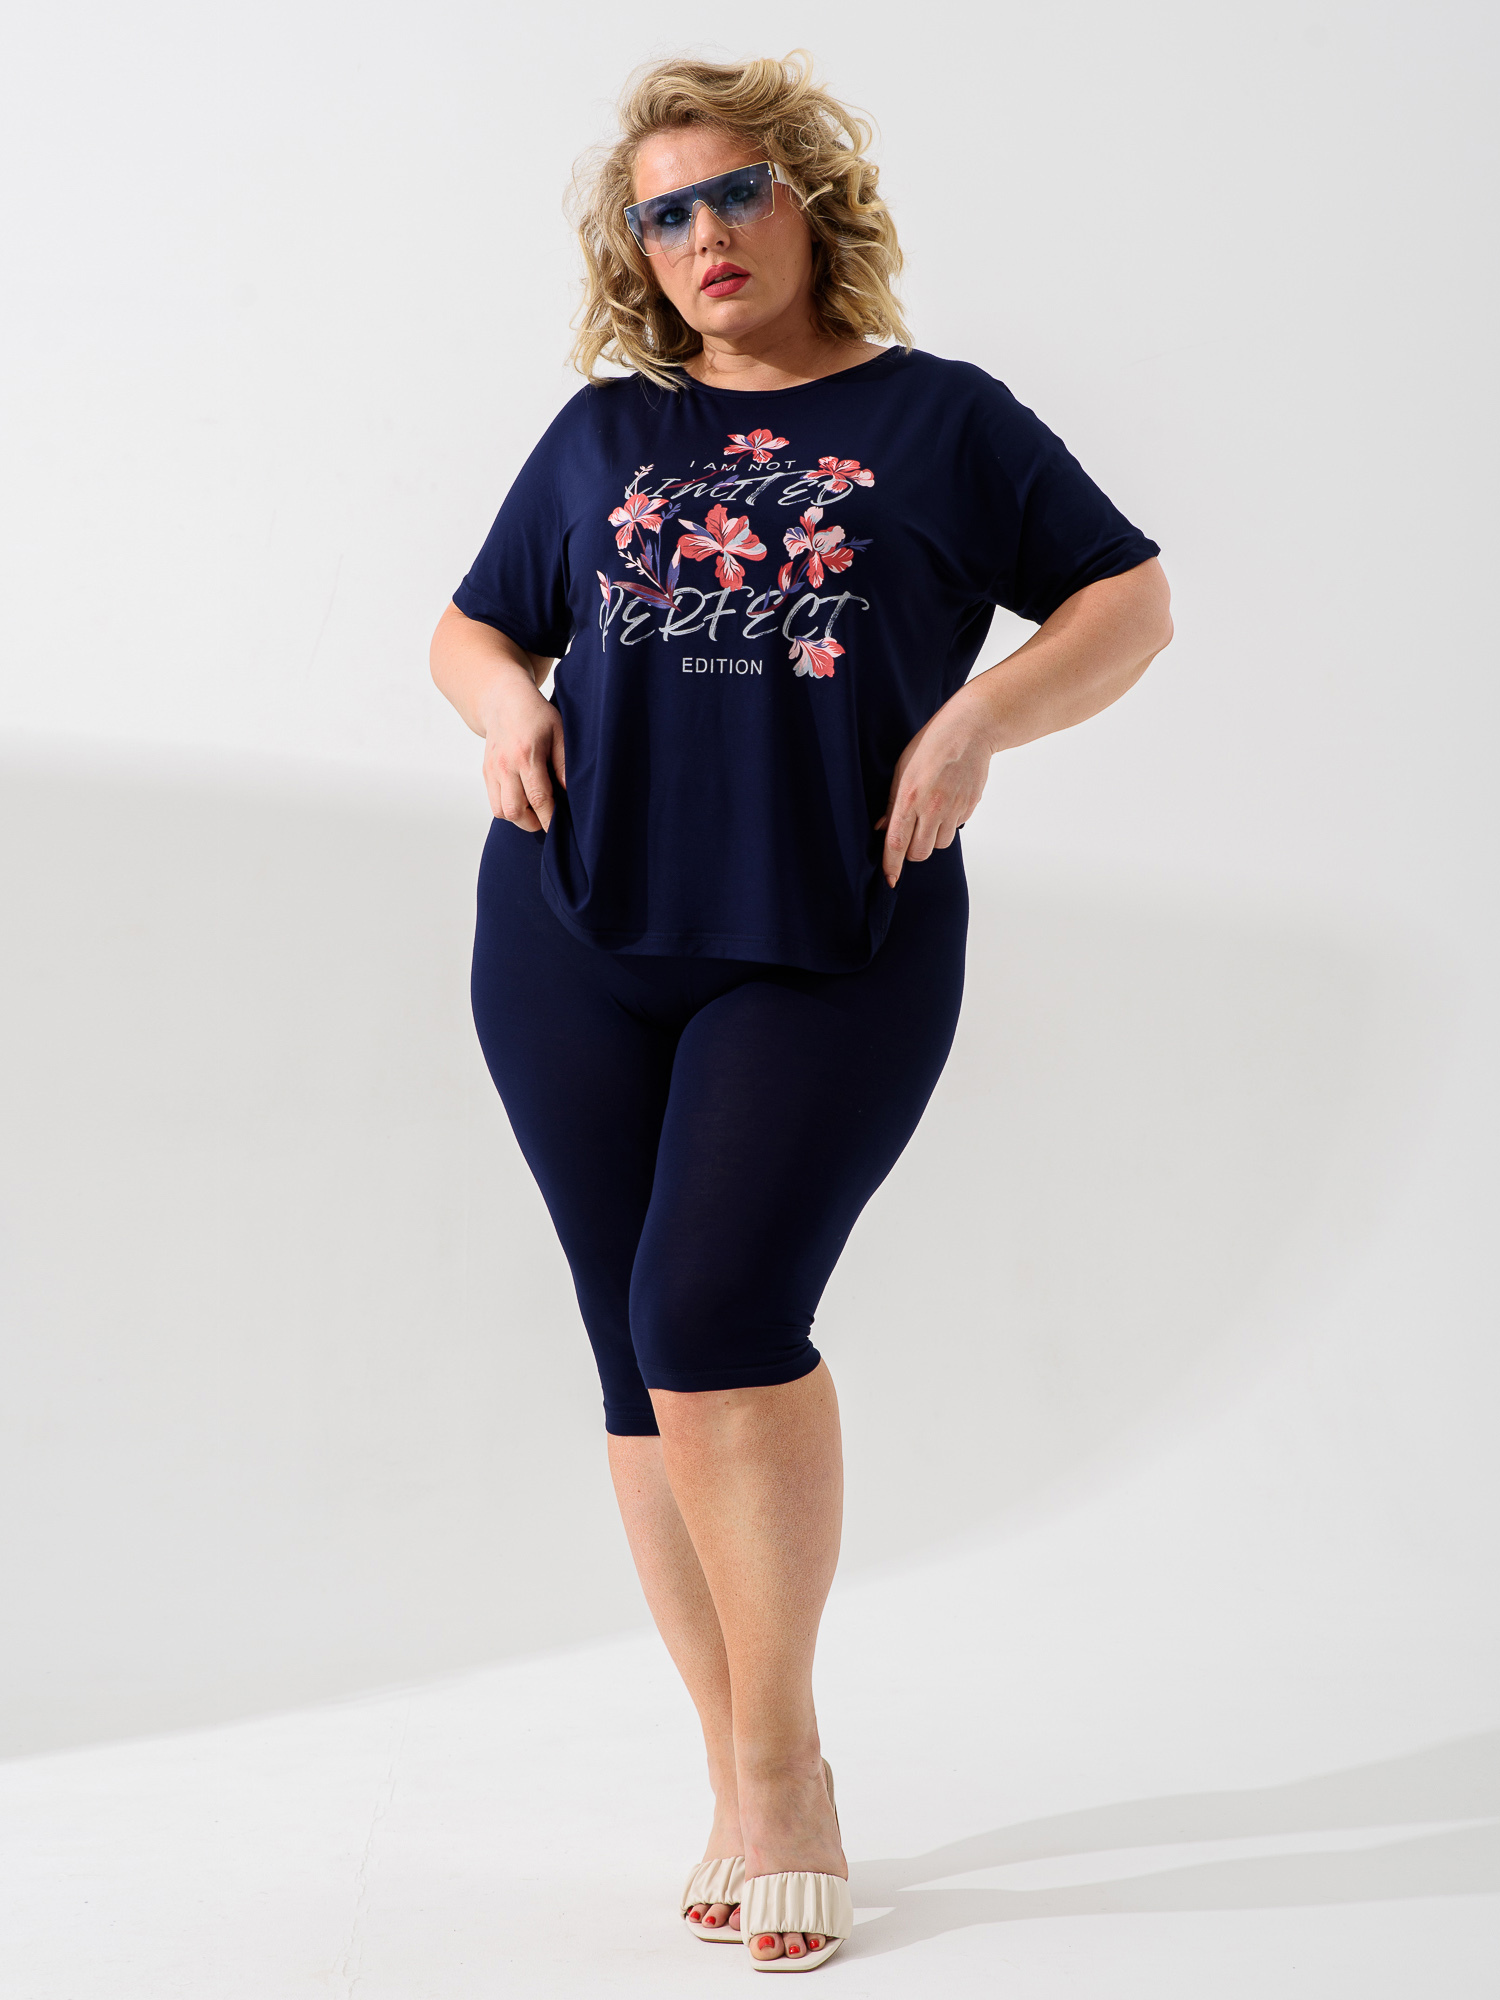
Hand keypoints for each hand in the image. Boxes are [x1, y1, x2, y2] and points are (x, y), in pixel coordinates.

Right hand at [477, 662, 566, 831]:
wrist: (503, 701)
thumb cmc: (536, 715)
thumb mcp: (559, 732)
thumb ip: (563, 763)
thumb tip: (569, 791)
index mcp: (526, 756)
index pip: (538, 798)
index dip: (549, 818)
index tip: (559, 828)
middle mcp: (505, 766)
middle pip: (515, 811)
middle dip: (533, 823)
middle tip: (547, 819)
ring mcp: (492, 770)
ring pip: (501, 811)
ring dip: (519, 817)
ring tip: (535, 811)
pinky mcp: (486, 773)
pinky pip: (494, 803)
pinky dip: (508, 808)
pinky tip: (523, 800)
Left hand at [875, 685, 993, 885]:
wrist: (971, 730)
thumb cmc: (931, 744)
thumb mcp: (902, 769)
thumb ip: (893, 803)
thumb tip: (882, 828)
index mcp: (910, 798)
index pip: (897, 843)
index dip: (892, 866)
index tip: (889, 880)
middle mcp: (933, 808)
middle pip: (920, 853)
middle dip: (913, 851)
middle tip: (910, 834)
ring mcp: (954, 809)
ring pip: (940, 844)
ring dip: (932, 838)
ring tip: (930, 815)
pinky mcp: (969, 807)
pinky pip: (956, 828)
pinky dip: (948, 823)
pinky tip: (946, 801)